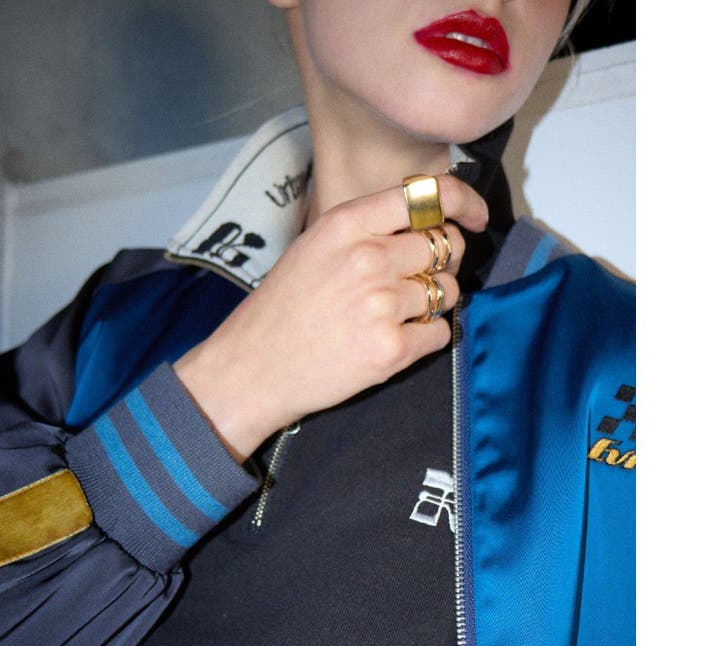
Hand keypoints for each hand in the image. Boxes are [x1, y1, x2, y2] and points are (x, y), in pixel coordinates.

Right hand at [173, 174, 487, 460]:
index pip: (427, 196)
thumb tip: (424, 228)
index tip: (474, 218)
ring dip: (433, 302)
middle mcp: (369, 258)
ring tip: (395, 315)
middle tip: (417, 279)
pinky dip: (427, 337)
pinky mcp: (391, 349)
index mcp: (347, 225)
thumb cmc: (280, 310)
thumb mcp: (313, 247)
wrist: (252, 368)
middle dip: (442, 262)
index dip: (462, 203)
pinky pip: (440, 333)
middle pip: (445, 246)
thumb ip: (365, 231)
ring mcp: (382, 305)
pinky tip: (395, 340)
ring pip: (447, 291)